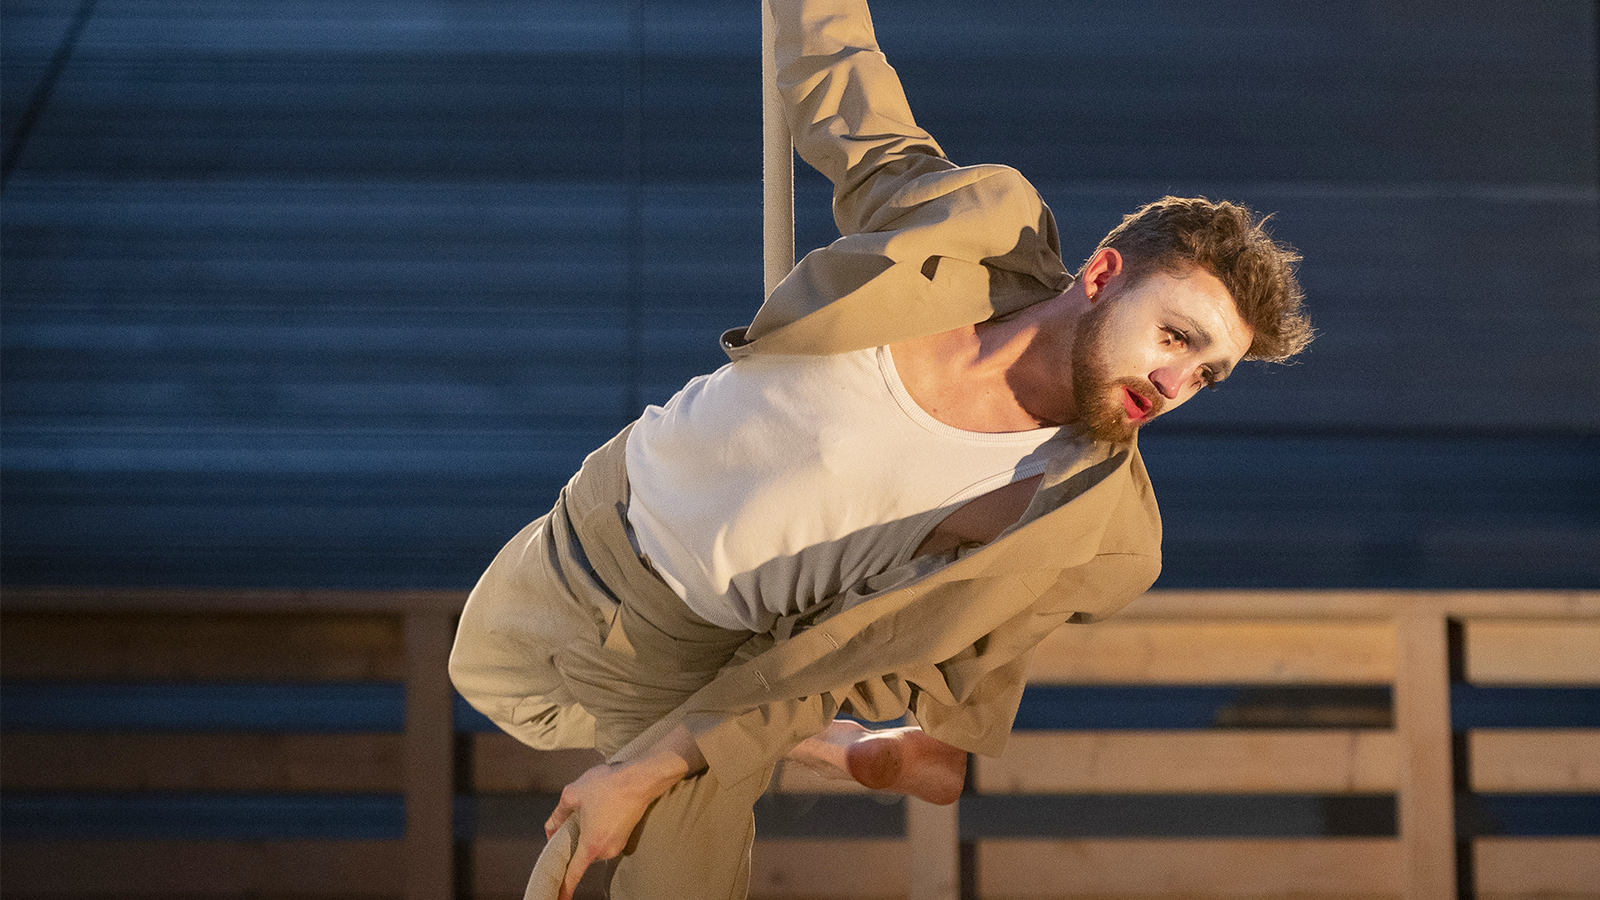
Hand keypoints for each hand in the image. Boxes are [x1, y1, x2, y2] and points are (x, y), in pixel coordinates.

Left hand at [543, 762, 659, 899]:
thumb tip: (551, 826)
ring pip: (594, 844)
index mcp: (591, 844)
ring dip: (587, 832)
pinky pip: (604, 837)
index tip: (557, 899)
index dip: (564, 888)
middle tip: (567, 822)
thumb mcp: (573, 794)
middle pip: (582, 854)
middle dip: (574, 841)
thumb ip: (558, 813)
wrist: (641, 779)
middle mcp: (606, 850)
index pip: (574, 873)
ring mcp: (618, 844)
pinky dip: (598, 827)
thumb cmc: (609, 785)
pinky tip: (600, 807)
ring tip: (588, 808)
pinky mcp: (625, 835)